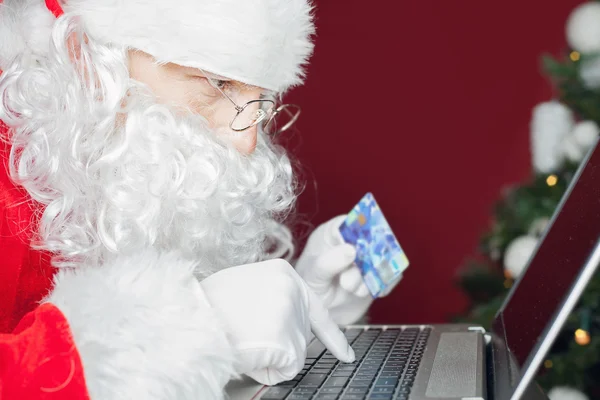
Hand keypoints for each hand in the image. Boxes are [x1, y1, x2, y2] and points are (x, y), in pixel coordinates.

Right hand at [199, 258, 354, 385]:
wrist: (193, 318)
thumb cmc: (210, 306)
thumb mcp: (246, 286)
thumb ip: (271, 298)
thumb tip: (283, 321)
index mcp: (283, 272)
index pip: (316, 308)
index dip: (331, 335)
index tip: (346, 354)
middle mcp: (292, 289)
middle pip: (302, 334)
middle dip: (280, 344)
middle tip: (247, 332)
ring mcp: (291, 313)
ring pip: (295, 353)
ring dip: (272, 355)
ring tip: (244, 339)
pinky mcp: (286, 339)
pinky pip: (287, 368)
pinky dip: (269, 369)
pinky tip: (249, 352)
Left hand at [295, 215, 402, 325]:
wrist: (317, 315)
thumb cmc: (308, 288)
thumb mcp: (312, 275)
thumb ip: (329, 261)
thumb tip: (352, 249)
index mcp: (332, 233)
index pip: (351, 222)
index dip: (358, 233)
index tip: (356, 251)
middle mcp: (351, 243)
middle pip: (372, 240)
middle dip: (364, 262)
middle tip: (347, 280)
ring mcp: (366, 260)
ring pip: (382, 259)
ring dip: (369, 277)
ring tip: (351, 290)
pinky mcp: (376, 276)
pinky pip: (390, 276)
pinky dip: (381, 286)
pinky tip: (363, 293)